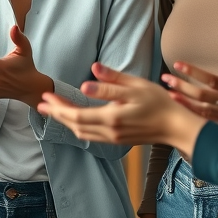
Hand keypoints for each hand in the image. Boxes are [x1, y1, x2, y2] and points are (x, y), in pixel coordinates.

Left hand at [36, 62, 205, 156]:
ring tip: (54, 110)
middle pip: (74, 125)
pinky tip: (75, 119)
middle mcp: (109, 131)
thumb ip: (111, 83)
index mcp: (110, 117)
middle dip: (56, 114)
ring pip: (82, 132)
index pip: (76, 114)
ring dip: (66, 121)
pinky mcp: (118, 139)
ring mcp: (113, 138)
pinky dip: (78, 126)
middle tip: (41, 104)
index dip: (58, 106)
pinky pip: (91, 135)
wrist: (176, 126)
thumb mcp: (136, 87)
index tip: (46, 96)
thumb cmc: (159, 103)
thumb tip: (87, 78)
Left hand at [167, 42, 217, 144]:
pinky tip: (183, 104)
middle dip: (182, 86)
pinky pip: (209, 119)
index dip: (193, 72)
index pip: (212, 80)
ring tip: (169, 92)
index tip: (178, 64)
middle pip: (202, 96)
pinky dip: (194, 112)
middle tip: (165, 78)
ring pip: (202, 110)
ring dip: (184, 100)